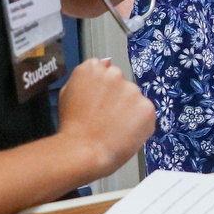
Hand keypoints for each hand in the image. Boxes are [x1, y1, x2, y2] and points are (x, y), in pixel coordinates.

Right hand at [56, 57, 155, 183]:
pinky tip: (124, 133)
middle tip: (105, 118)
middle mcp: (114, 74)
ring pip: (134, 98)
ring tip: (113, 128)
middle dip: (117, 98)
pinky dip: (139, 123)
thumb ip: (85, 77)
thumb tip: (106, 62)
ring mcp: (132, 90)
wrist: (83, 151)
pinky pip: (145, 113)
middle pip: (121, 83)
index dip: (102, 90)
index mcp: (92, 68)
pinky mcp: (147, 107)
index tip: (97, 103)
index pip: (104, 70)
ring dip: (129, 110)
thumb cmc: (72, 127)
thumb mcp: (66, 94)